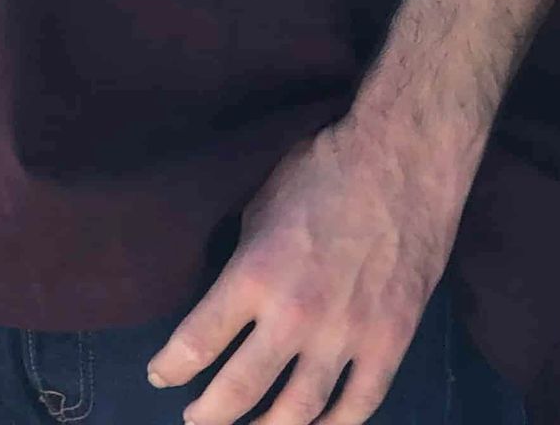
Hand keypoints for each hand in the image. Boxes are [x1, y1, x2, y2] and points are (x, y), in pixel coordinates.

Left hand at [145, 115, 472, 424]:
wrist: (399, 160)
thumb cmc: (321, 171)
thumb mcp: (260, 207)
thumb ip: (244, 264)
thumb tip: (229, 304)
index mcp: (254, 273)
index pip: (196, 342)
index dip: (170, 368)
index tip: (161, 375)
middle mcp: (295, 315)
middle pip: (239, 391)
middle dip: (208, 415)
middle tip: (195, 421)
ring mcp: (345, 335)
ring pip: (298, 412)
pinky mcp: (389, 343)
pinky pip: (358, 406)